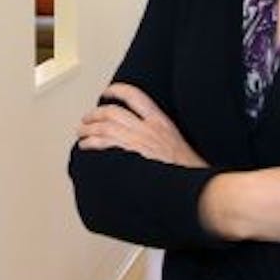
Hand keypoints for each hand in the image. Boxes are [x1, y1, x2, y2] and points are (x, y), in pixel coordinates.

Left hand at [76, 82, 206, 167]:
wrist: (197, 188)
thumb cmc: (189, 173)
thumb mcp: (178, 145)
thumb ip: (161, 138)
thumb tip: (146, 140)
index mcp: (161, 123)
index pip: (136, 96)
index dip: (118, 90)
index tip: (107, 92)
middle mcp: (148, 129)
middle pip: (113, 111)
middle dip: (95, 114)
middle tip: (87, 119)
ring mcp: (138, 142)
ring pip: (104, 126)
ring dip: (88, 128)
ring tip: (81, 133)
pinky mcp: (129, 156)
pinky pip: (102, 142)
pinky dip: (90, 142)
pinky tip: (85, 146)